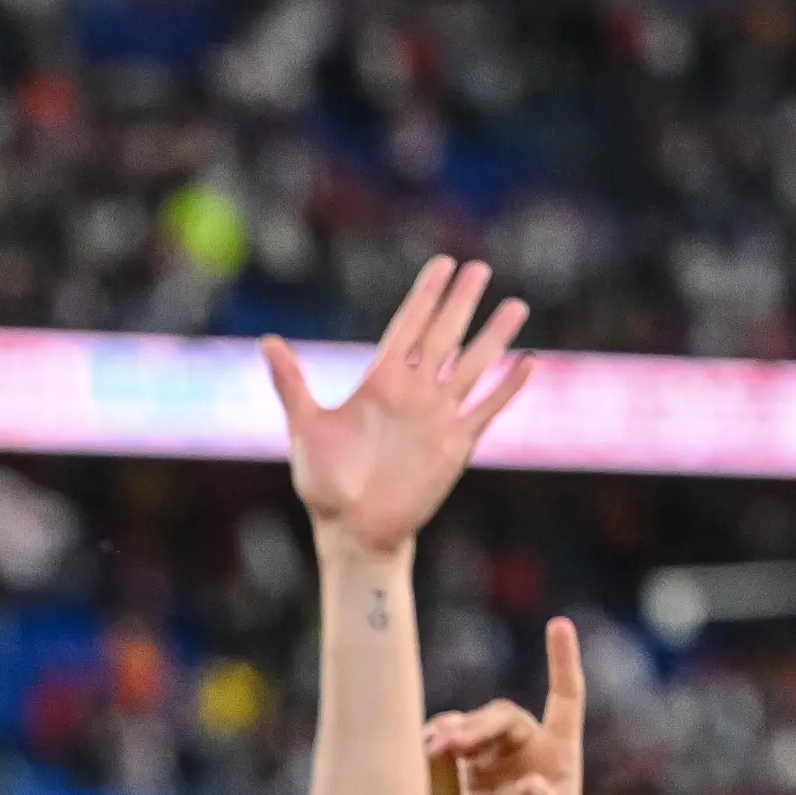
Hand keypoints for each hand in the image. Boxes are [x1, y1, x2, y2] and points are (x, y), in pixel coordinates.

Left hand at [262, 256, 532, 558]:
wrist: (353, 530)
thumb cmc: (325, 484)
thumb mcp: (305, 427)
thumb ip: (291, 383)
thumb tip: (268, 340)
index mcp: (380, 382)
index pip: (407, 327)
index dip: (425, 296)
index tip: (442, 264)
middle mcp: (413, 393)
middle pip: (443, 336)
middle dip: (461, 302)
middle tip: (480, 267)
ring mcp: (437, 416)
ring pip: (472, 365)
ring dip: (493, 336)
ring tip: (516, 304)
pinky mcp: (455, 443)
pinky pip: (487, 408)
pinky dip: (507, 387)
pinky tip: (528, 362)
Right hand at [424, 615, 587, 794]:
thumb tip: (532, 785)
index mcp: (561, 758)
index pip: (564, 698)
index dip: (562, 661)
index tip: (558, 624)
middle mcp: (533, 751)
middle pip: (502, 716)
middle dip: (475, 727)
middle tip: (445, 747)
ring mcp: (502, 762)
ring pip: (475, 728)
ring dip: (454, 733)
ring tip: (431, 748)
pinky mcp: (474, 777)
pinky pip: (456, 745)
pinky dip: (441, 740)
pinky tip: (426, 744)